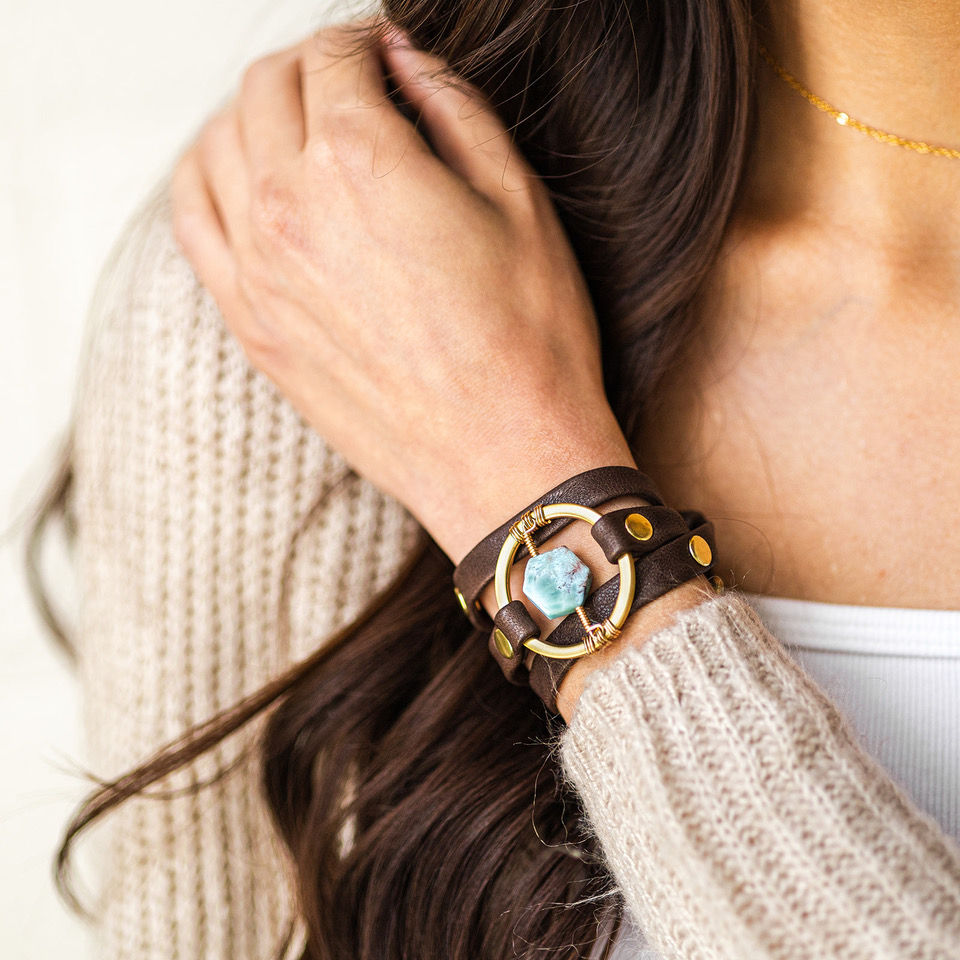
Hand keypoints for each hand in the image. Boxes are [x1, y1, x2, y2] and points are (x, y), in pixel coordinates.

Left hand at [171, 20, 634, 561]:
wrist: (502, 457)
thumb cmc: (528, 342)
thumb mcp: (520, 202)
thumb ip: (455, 109)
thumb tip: (405, 59)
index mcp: (363, 162)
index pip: (334, 57)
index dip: (361, 41)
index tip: (380, 55)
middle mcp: (293, 207)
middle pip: (268, 89)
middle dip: (308, 67)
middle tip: (345, 82)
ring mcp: (259, 270)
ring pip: (218, 145)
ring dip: (254, 115)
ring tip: (296, 126)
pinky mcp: (252, 325)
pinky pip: (193, 222)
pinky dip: (208, 178)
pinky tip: (243, 180)